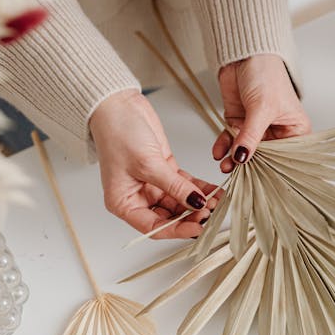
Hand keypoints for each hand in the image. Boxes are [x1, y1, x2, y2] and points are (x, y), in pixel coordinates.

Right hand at [90, 90, 218, 238]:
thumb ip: (174, 186)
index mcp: (123, 203)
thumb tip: (196, 203)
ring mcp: (152, 184)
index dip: (177, 230)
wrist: (117, 104)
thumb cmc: (117, 133)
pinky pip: (184, 185)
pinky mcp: (164, 170)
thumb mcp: (148, 164)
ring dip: (198, 203)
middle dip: (191, 216)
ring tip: (217, 201)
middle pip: (169, 217)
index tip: (198, 227)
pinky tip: (214, 191)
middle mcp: (137, 197)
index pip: (154, 227)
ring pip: (180, 201)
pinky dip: (199, 188)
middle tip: (211, 212)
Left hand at [213, 54, 311, 172]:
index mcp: (295, 130)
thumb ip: (251, 135)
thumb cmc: (266, 73)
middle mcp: (277, 131)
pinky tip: (218, 152)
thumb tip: (242, 158)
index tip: (260, 182)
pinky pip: (230, 140)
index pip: (286, 158)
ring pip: (244, 151)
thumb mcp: (261, 107)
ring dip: (233, 158)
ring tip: (224, 165)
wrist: (243, 54)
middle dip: (249, 166)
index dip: (273, 170)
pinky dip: (223, 146)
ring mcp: (256, 128)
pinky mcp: (239, 122)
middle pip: (263, 157)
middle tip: (237, 175)